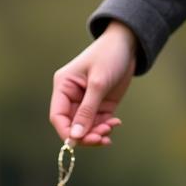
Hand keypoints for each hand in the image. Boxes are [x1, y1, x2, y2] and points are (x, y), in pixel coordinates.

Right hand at [50, 21, 134, 145]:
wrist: (127, 44)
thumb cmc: (108, 56)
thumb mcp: (98, 83)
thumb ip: (87, 110)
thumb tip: (75, 136)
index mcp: (63, 87)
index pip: (58, 117)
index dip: (66, 132)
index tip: (80, 141)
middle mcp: (71, 97)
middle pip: (72, 126)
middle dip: (86, 135)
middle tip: (101, 139)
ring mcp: (86, 102)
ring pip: (86, 128)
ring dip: (97, 133)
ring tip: (110, 128)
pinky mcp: (100, 105)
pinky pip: (99, 123)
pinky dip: (106, 127)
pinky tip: (115, 123)